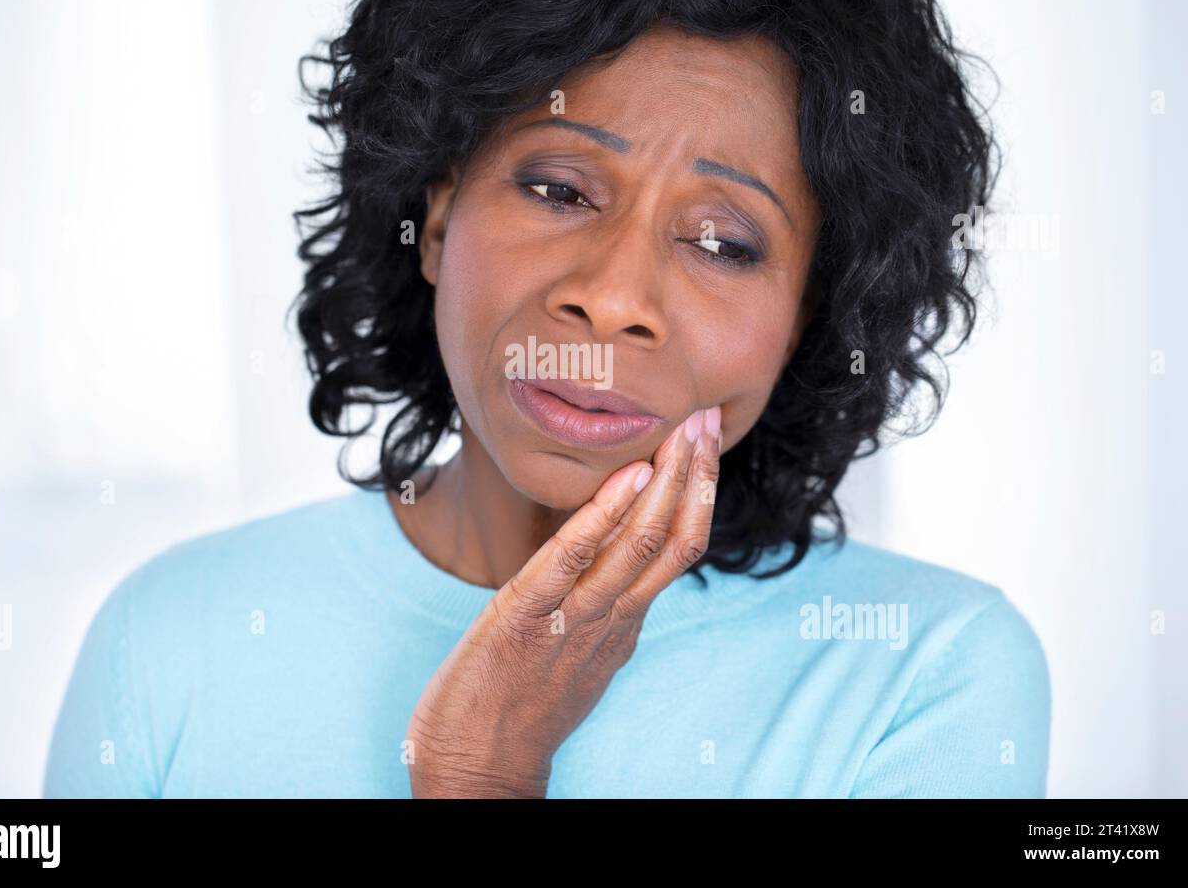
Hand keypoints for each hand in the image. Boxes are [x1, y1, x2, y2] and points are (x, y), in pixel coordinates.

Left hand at [405, 404, 722, 797]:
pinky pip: (572, 561)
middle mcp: (612, 619)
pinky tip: (626, 477)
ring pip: (640, 546)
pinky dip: (604, 516)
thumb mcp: (578, 654)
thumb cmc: (519, 708)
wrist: (477, 768)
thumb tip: (614, 566)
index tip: (707, 442)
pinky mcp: (525, 618)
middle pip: (674, 540)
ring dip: (667, 483)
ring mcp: (574, 620)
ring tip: (684, 431)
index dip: (699, 492)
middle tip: (710, 418)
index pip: (679, 549)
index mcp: (624, 623)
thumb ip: (601, 609)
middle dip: (696, 475)